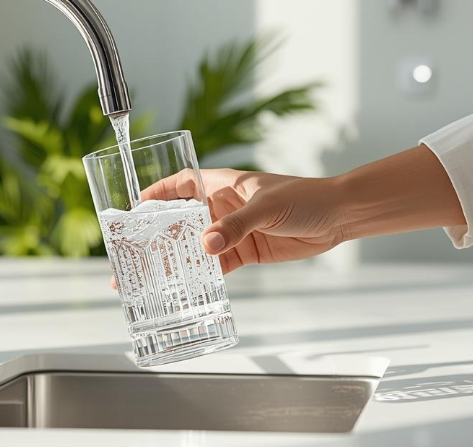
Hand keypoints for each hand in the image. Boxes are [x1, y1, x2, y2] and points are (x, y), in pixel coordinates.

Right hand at [108, 146, 464, 287]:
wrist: (338, 217)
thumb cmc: (304, 197)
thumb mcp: (266, 207)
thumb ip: (235, 226)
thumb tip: (206, 245)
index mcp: (223, 185)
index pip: (182, 184)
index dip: (158, 193)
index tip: (135, 206)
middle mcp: (222, 207)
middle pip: (182, 220)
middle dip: (158, 236)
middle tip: (134, 253)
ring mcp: (233, 231)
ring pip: (196, 246)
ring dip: (176, 260)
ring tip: (150, 277)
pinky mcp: (246, 251)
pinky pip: (217, 265)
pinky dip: (203, 276)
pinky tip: (187, 287)